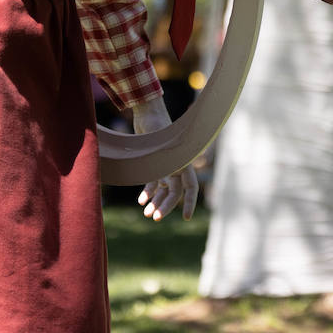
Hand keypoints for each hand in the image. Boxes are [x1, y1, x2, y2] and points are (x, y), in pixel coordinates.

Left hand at [131, 96, 198, 220]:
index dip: (190, 203)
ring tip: (147, 213)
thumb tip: (164, 184)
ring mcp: (165, 165)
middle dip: (166, 206)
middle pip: (175, 192)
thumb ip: (162, 165)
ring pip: (164, 190)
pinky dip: (148, 192)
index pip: (191, 187)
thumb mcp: (160, 148)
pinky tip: (141, 201)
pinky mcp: (154, 163)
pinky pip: (154, 182)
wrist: (147, 114)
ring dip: (157, 202)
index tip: (187, 218)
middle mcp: (177, 165)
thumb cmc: (156, 129)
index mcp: (183, 162)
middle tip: (155, 218)